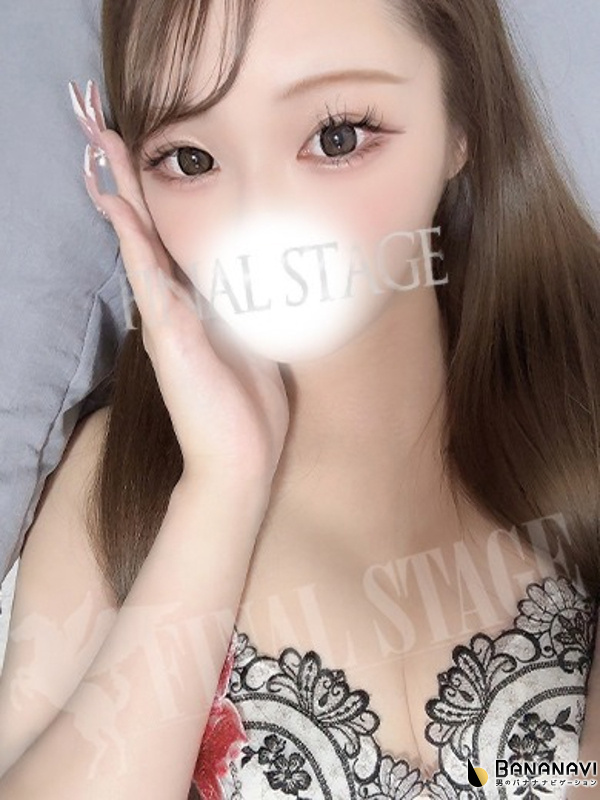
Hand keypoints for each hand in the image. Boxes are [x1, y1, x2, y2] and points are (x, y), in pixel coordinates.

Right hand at [68, 80, 289, 485]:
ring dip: (121, 193)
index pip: (172, 241)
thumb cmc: (249, 406)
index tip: (149, 158)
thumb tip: (259, 280)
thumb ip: (247, 311)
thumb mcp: (254, 346)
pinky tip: (116, 203)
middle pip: (148, 231)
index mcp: (196, 307)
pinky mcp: (168, 334)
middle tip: (105, 130)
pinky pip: (147, 274)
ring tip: (99, 147)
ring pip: (139, 243)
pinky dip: (132, 236)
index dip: (158, 199)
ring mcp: (166, 318)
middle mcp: (174, 306)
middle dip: (129, 181)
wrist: (241, 458)